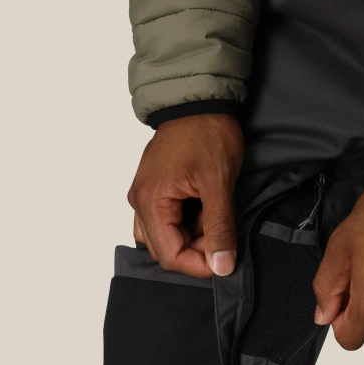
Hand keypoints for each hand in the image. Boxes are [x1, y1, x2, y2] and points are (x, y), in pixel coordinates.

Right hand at [128, 114, 243, 277]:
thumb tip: (221, 265)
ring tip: (212, 217)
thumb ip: (219, 228)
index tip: (224, 258)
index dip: (199, 265)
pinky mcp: (152, 189)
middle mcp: (139, 201)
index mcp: (150, 201)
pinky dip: (185, 223)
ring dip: (191, 237)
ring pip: (164, 237)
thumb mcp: (219, 183)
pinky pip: (164, 220)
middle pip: (165, 250)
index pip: (170, 256)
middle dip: (196, 250)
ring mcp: (144, 195)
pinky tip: (202, 210)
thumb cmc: (207, 133)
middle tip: (221, 233)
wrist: (200, 99)